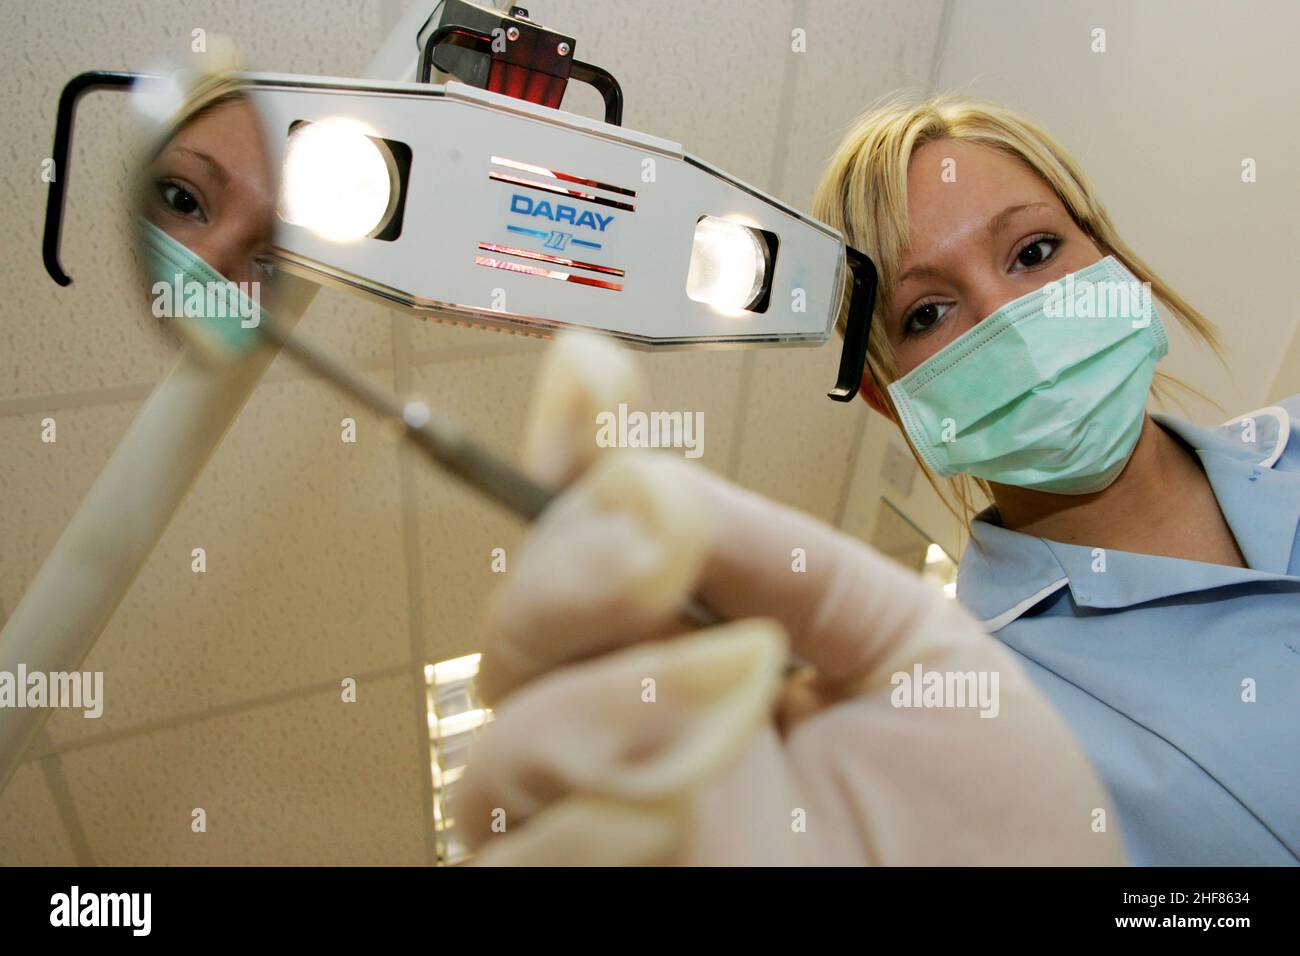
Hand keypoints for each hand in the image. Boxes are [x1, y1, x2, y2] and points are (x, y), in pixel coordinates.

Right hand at [452, 333, 1125, 864]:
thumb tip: (645, 477)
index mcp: (696, 647)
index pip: (594, 546)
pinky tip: (682, 800)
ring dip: (597, 700)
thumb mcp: (909, 644)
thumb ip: (778, 556)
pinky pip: (513, 854)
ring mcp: (598, 816)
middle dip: (575, 567)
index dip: (573, 456)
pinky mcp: (590, 889)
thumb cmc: (988, 819)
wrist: (1014, 918)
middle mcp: (628, 724)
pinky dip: (586, 815)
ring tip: (732, 690)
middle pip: (522, 627)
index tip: (587, 374)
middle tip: (657, 538)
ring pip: (500, 739)